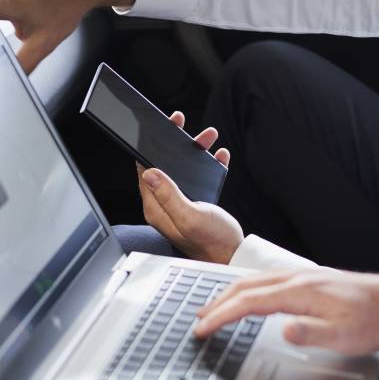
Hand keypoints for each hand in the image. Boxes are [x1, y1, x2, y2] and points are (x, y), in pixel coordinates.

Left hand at [137, 111, 242, 264]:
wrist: (233, 257)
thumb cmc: (213, 242)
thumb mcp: (190, 216)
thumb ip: (169, 195)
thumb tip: (149, 173)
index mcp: (157, 208)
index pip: (145, 172)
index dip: (146, 148)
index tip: (155, 128)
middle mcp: (165, 205)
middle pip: (163, 166)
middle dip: (172, 143)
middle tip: (179, 122)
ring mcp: (180, 204)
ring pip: (182, 169)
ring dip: (194, 150)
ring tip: (209, 136)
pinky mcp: (196, 204)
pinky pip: (199, 178)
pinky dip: (208, 164)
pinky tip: (219, 157)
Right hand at [194, 268, 378, 354]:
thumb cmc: (374, 320)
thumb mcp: (345, 337)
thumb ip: (311, 334)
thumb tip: (284, 330)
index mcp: (300, 293)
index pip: (249, 302)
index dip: (221, 316)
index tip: (203, 328)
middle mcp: (298, 280)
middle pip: (245, 287)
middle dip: (217, 304)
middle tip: (198, 320)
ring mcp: (303, 277)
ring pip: (254, 281)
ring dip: (229, 294)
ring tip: (214, 308)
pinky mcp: (310, 280)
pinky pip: (267, 281)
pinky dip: (247, 289)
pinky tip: (249, 297)